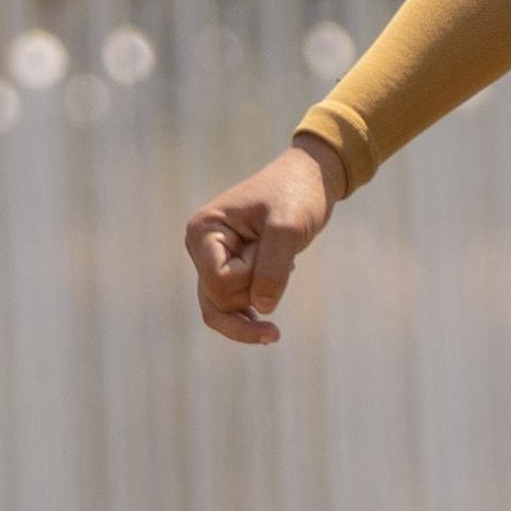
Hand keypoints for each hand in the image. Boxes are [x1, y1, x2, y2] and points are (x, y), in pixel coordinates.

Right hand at [184, 135, 338, 346]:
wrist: (310, 180)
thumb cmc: (296, 195)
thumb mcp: (289, 228)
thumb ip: (272, 269)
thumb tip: (260, 310)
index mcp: (203, 230)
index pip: (218, 281)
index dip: (251, 276)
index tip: (272, 246)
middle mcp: (200, 249)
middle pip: (218, 301)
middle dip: (255, 289)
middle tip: (283, 258)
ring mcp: (212, 262)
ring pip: (219, 312)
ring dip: (253, 312)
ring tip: (275, 330)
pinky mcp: (229, 271)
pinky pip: (229, 310)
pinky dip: (250, 319)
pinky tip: (270, 329)